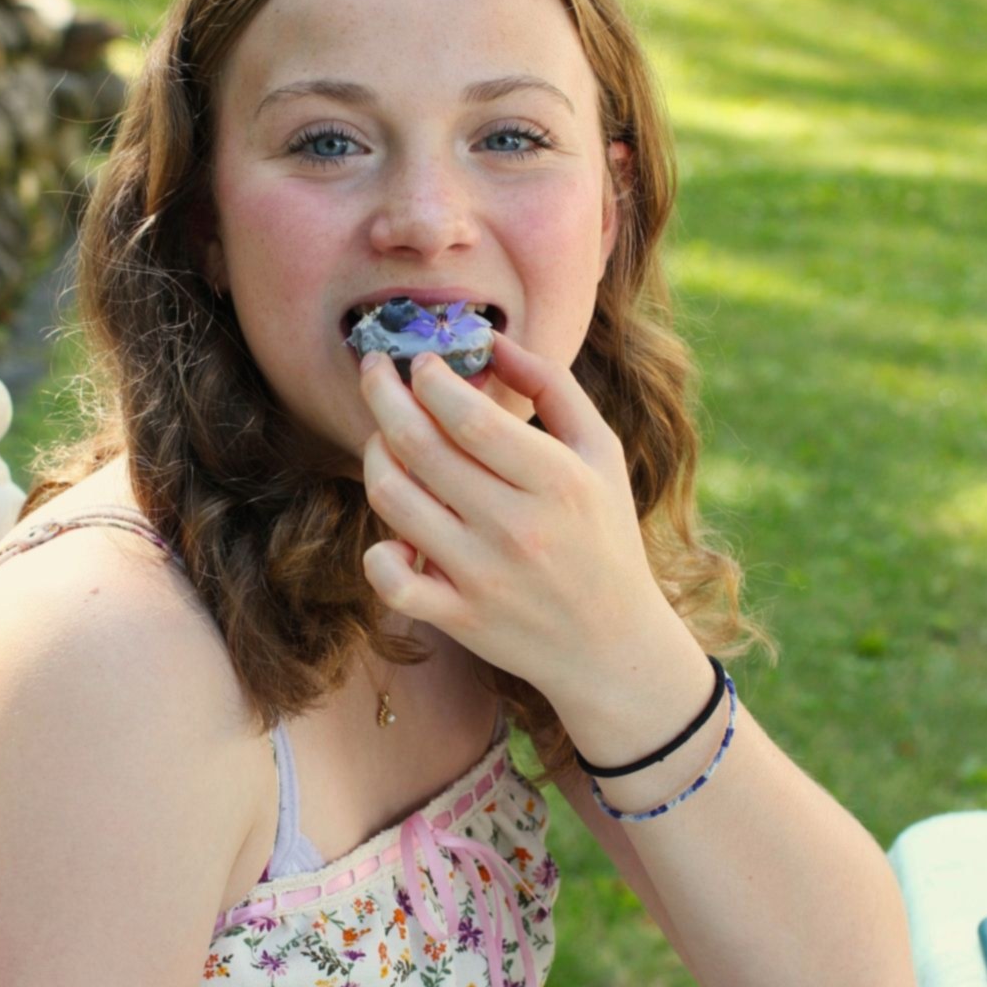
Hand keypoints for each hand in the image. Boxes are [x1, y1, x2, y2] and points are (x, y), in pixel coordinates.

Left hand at [358, 330, 679, 704]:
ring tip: (384, 438)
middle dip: (382, 395)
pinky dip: (377, 552)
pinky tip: (392, 531)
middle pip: (419, 447)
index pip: (469, 417)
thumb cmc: (604, 535)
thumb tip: (491, 341)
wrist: (612, 645)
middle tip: (373, 372)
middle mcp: (516, 527)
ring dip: (375, 457)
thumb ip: (551, 388)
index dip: (429, 379)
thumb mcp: (600, 452)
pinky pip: (389, 581)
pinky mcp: (457, 617)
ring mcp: (482, 576)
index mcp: (557, 480)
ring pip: (394, 500)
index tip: (419, 362)